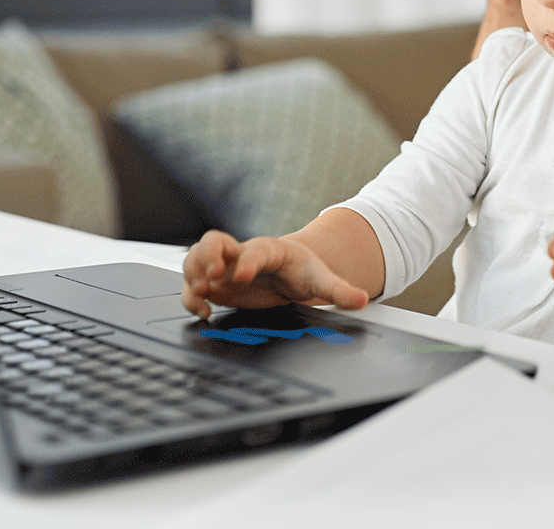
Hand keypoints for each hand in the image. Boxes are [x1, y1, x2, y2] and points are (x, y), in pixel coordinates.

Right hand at [181, 230, 368, 317]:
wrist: (291, 272)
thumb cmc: (304, 271)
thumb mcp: (322, 280)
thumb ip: (340, 291)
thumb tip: (362, 299)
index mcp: (270, 250)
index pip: (255, 249)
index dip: (247, 260)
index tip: (241, 274)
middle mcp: (242, 254)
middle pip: (213, 240)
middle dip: (206, 256)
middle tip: (212, 276)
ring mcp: (226, 268)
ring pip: (195, 258)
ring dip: (192, 274)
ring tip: (202, 296)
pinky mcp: (216, 284)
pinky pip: (193, 284)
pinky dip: (191, 296)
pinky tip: (202, 312)